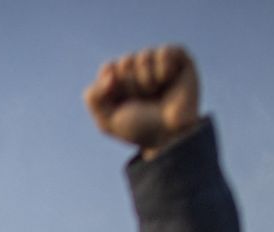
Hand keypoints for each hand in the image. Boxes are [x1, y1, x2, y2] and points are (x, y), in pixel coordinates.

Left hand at [84, 45, 199, 154]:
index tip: (123, 105)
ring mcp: (159, 64)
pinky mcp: (180, 61)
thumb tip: (110, 74)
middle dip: (131, 86)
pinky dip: (164, 68)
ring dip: (148, 80)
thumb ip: (93, 97)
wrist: (169, 137)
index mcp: (122, 79)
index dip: (114, 87)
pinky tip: (168, 81)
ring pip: (144, 56)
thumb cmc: (139, 129)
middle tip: (143, 101)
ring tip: (156, 94)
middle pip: (125, 62)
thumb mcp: (106, 120)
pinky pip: (165, 52)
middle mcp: (140, 69)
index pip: (109, 68)